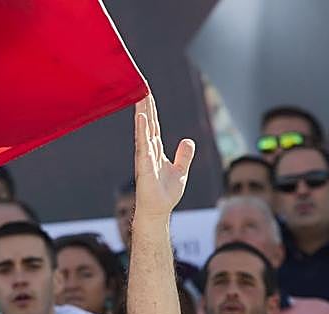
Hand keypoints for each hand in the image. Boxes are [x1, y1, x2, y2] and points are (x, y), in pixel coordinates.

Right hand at [133, 94, 195, 221]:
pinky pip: (143, 145)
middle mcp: (148, 151)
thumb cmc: (166, 194)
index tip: (146, 94)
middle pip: (147, 124)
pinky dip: (142, 131)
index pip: (154, 126)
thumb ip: (184, 156)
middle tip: (142, 87)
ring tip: (140, 97)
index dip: (151, 110)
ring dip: (142, 113)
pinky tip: (141, 118)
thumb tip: (187, 140)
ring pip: (144, 130)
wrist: (158, 211)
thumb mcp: (181, 171)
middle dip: (145, 106)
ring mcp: (145, 157)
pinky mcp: (144, 166)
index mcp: (155, 151)